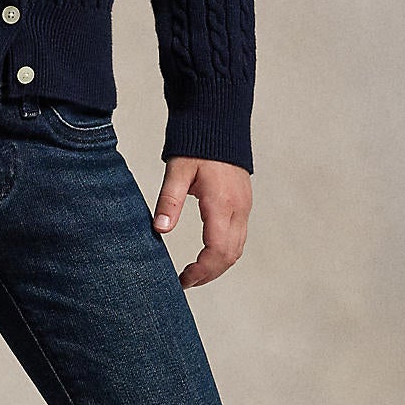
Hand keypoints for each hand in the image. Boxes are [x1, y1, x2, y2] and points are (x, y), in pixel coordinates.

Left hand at [151, 157, 250, 287]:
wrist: (219, 122)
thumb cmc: (197, 145)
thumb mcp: (177, 171)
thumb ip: (169, 201)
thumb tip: (160, 230)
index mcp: (221, 204)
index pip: (218, 250)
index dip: (202, 271)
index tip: (183, 280)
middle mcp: (238, 209)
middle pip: (230, 255)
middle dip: (209, 274)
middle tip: (186, 282)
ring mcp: (244, 206)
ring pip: (238, 248)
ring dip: (218, 265)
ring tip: (195, 273)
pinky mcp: (244, 203)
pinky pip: (240, 237)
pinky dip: (225, 252)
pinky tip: (208, 254)